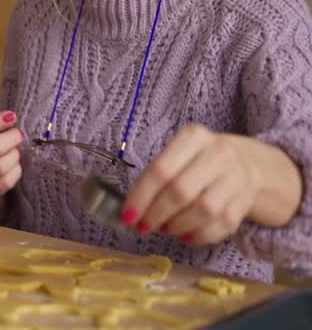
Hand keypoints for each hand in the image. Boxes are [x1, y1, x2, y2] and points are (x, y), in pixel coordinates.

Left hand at [120, 125, 257, 244]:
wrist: (247, 163)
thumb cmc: (198, 161)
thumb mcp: (178, 154)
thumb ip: (155, 176)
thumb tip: (130, 210)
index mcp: (193, 137)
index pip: (161, 170)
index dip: (141, 197)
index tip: (126, 216)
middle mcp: (218, 154)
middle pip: (181, 192)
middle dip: (156, 214)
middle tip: (143, 226)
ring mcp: (236, 178)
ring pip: (203, 211)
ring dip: (177, 226)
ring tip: (165, 229)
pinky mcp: (246, 201)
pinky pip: (222, 225)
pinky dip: (200, 236)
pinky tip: (186, 236)